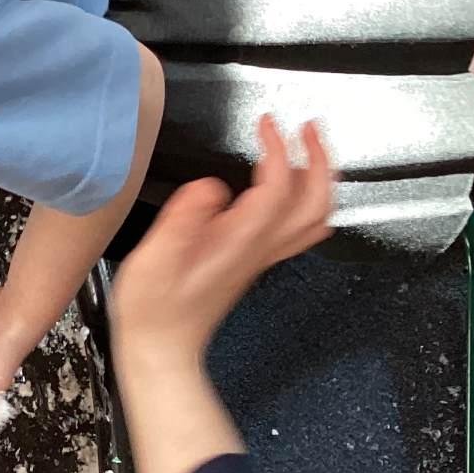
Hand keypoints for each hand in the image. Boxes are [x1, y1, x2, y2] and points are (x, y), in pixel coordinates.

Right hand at [109, 116, 333, 367]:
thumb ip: (184, 218)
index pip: (278, 184)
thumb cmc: (153, 310)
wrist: (162, 350)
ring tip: (306, 150)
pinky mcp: (254, 263)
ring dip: (320, 179)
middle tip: (306, 127)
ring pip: (315, 216)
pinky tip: (289, 193)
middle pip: (315, 200)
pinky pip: (301, 230)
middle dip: (318, 157)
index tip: (265, 123)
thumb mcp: (153, 260)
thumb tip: (211, 186)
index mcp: (240, 240)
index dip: (278, 147)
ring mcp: (262, 257)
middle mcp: (260, 248)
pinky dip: (307, 203)